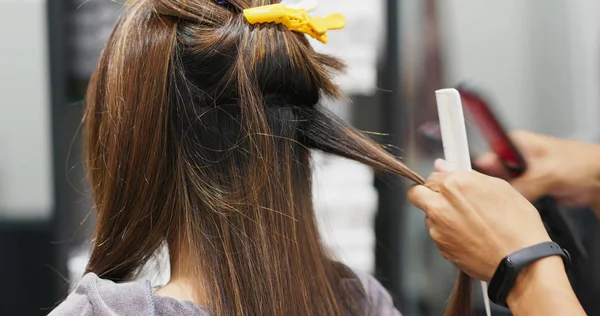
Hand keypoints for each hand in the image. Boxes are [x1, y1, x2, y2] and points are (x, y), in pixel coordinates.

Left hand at [407, 169, 550, 280]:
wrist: (520, 261)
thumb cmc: (517, 225)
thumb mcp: (499, 188)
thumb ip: (467, 175)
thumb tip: (444, 165)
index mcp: (454, 184)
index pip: (432, 176)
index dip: (443, 181)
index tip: (449, 186)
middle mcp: (440, 205)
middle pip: (416, 194)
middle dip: (426, 194)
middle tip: (444, 200)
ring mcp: (438, 228)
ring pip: (428, 216)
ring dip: (439, 216)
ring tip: (468, 222)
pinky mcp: (440, 246)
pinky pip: (437, 235)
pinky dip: (448, 234)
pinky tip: (469, 236)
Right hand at [475, 131, 599, 213]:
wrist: (597, 180)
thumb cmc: (580, 163)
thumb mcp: (546, 173)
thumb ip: (520, 185)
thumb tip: (499, 195)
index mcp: (514, 142)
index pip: (484, 155)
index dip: (478, 170)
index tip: (474, 183)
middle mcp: (514, 157)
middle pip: (489, 174)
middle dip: (491, 187)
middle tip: (495, 197)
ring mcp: (519, 172)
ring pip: (499, 188)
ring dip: (503, 197)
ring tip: (509, 202)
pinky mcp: (525, 186)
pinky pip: (511, 197)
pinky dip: (512, 203)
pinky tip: (515, 207)